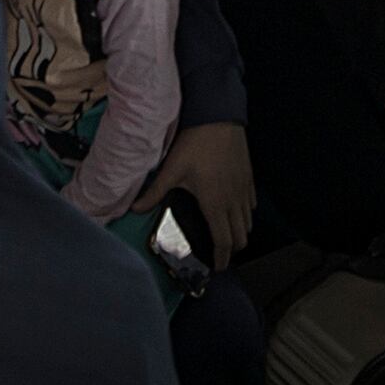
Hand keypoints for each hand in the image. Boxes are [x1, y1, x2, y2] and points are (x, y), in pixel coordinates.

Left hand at [150, 119, 256, 259]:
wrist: (218, 117)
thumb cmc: (194, 144)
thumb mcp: (171, 169)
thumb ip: (154, 192)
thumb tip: (133, 210)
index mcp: (215, 204)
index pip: (223, 241)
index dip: (222, 258)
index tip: (217, 268)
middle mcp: (233, 201)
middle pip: (241, 236)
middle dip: (232, 249)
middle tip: (219, 253)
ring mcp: (244, 189)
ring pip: (248, 221)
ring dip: (239, 232)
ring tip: (226, 234)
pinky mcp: (249, 177)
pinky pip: (251, 204)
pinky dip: (245, 214)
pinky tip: (235, 209)